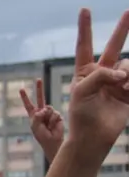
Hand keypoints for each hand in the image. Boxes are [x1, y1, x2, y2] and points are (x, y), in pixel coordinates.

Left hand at [19, 79, 63, 160]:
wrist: (53, 142)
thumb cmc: (42, 137)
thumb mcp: (35, 127)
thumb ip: (37, 117)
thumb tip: (43, 109)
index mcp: (33, 115)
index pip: (28, 104)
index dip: (25, 97)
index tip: (21, 89)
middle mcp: (41, 113)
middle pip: (40, 98)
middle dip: (39, 89)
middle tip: (38, 79)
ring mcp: (50, 114)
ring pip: (48, 108)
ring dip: (47, 117)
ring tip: (47, 125)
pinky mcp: (57, 116)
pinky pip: (55, 114)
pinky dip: (53, 120)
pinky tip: (53, 126)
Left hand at [65, 9, 128, 160]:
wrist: (94, 136)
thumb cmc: (81, 114)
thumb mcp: (82, 91)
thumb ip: (99, 75)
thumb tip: (122, 72)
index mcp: (84, 72)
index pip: (84, 46)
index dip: (85, 28)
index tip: (84, 10)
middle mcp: (101, 74)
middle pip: (114, 46)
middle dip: (122, 29)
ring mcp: (117, 81)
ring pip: (127, 65)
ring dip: (125, 74)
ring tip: (120, 87)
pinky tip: (125, 92)